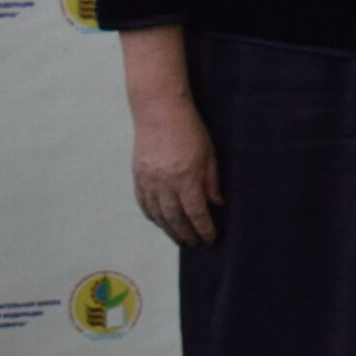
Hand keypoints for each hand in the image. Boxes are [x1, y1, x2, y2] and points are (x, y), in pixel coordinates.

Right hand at [131, 94, 222, 245]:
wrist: (159, 112)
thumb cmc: (190, 130)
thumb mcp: (209, 154)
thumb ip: (211, 181)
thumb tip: (216, 204)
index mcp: (186, 178)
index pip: (196, 212)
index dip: (204, 228)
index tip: (210, 238)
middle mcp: (165, 184)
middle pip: (176, 218)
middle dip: (186, 234)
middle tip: (195, 243)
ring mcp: (149, 182)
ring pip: (158, 215)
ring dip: (169, 230)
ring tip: (179, 239)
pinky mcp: (138, 176)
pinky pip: (144, 203)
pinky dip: (152, 216)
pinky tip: (159, 222)